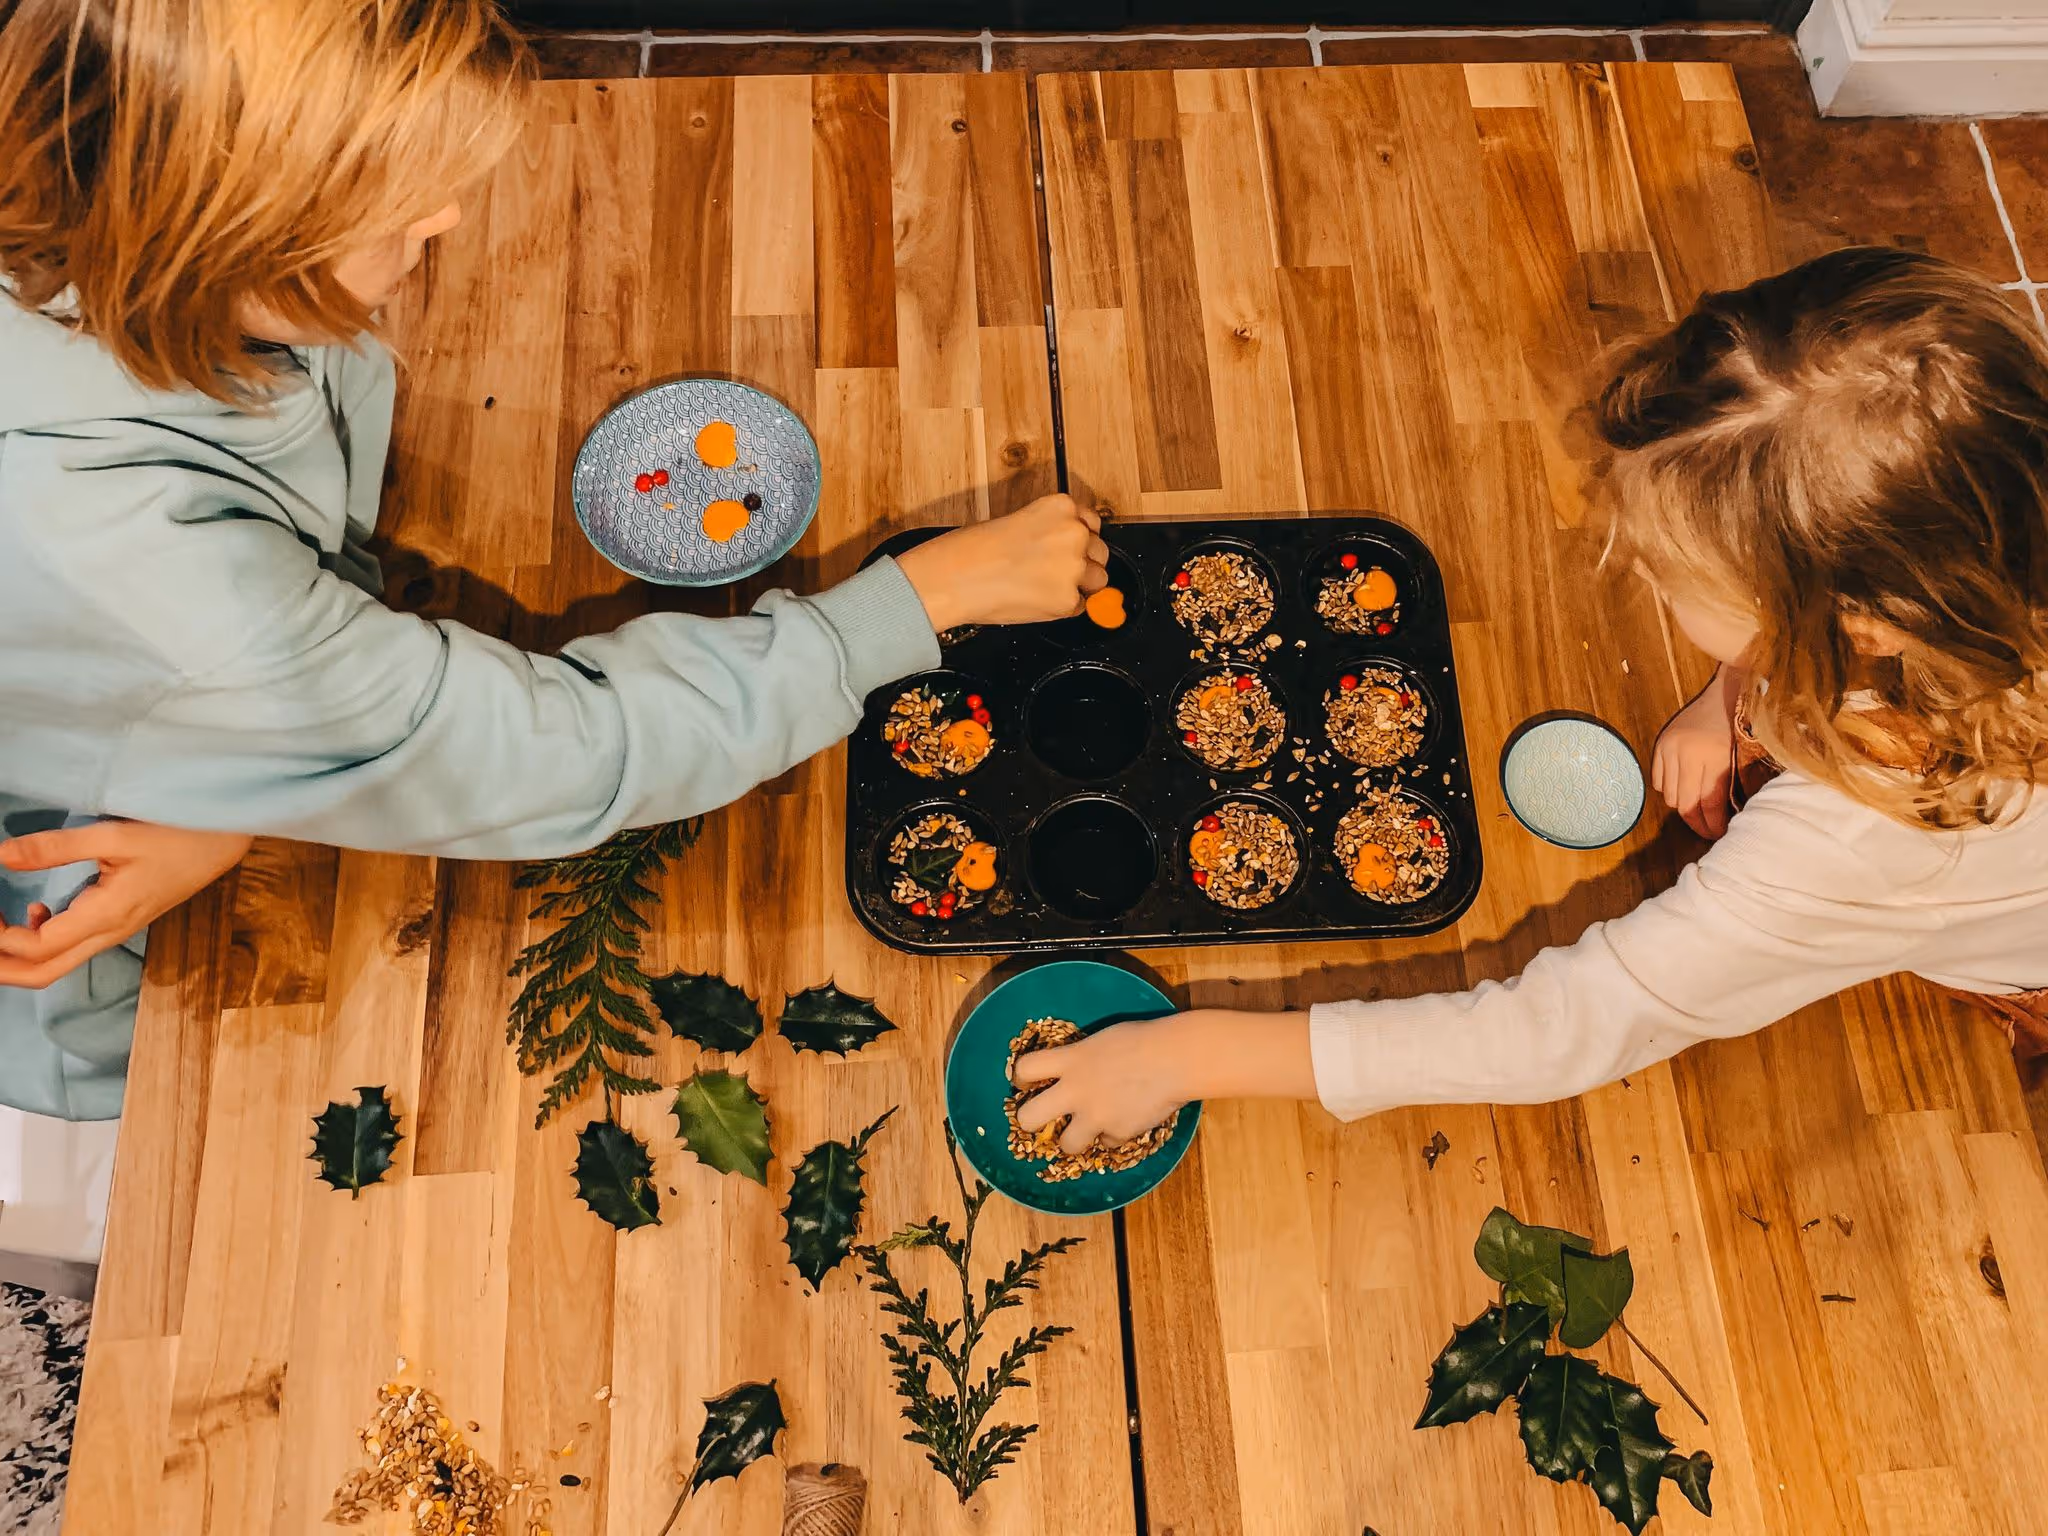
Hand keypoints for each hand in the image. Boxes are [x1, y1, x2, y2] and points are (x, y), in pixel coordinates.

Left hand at [0, 822, 251, 989]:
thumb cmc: (176, 836)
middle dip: (2, 968)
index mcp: (107, 915)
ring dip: (17, 958)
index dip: (3, 939)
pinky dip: (40, 944)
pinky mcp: (118, 925)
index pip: (40, 947)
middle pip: (44, 973)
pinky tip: (36, 914)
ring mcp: (115, 933)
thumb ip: (55, 847)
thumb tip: (2, 855)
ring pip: (55, 965)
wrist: (222, 844)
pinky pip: (71, 950)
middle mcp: (109, 933)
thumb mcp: (114, 835)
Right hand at [895, 494, 1109, 632]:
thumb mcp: (1019, 522)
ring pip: (1098, 581)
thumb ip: (1050, 532)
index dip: (1080, 540)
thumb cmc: (973, 549)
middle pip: (1100, 552)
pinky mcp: (1068, 600)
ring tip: (1044, 587)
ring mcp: (1074, 568)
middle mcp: (1074, 533)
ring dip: (1080, 586)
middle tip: (1053, 572)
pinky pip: (1080, 607)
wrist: (954, 577)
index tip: (1068, 549)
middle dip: (1083, 563)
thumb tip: (1071, 553)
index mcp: (1062, 507)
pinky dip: (1063, 607)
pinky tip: (1035, 600)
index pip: (1092, 523)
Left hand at [1011, 1017, 1191, 1154]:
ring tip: (1084, 1130)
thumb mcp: (1103, 1039)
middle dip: (1029, 1121)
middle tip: (1039, 1119)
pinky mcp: (1118, 1133)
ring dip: (1073, 1139)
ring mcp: (1095, 1115)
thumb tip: (1073, 1067)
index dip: (1020, 1077)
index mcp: (1070, 1060)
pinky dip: (1112, 1135)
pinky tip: (1125, 1121)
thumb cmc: (1144, 1039)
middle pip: (1028, 1118)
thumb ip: (1082, 1057)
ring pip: (1066, 1144)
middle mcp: (1075, 1091)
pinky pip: (1105, 1143)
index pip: (1025, 1068)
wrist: (1176, 1059)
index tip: (1025, 1082)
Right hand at [1652, 664, 1742, 839]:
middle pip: (1685, 804)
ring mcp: (1670, 748)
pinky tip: (1684, 786)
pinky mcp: (1660, 745)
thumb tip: (1722, 819)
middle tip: (1707, 829)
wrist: (1725, 694)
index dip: (1712, 825)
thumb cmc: (1738, 726)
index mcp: (1712, 757)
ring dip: (1683, 805)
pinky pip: (1659, 782)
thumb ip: (1729, 786)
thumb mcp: (1739, 757)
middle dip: (1697, 822)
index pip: (1707, 803)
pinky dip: (1670, 789)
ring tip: (1697, 807)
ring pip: (1670, 796)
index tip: (1718, 834)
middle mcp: (1686, 753)